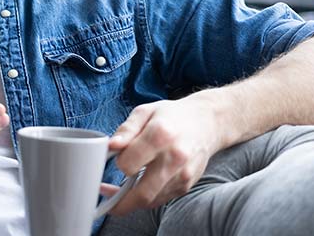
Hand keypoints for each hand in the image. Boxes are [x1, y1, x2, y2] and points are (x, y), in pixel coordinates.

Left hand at [105, 96, 222, 214]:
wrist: (207, 122)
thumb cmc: (172, 116)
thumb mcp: (145, 112)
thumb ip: (126, 129)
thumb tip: (111, 146)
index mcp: (160, 135)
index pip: (130, 163)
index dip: (119, 163)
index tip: (115, 158)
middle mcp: (174, 158)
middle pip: (142, 193)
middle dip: (120, 201)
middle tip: (106, 195)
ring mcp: (183, 175)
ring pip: (152, 200)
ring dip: (131, 201)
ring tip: (119, 191)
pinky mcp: (187, 185)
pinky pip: (161, 199)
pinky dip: (146, 197)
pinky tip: (138, 186)